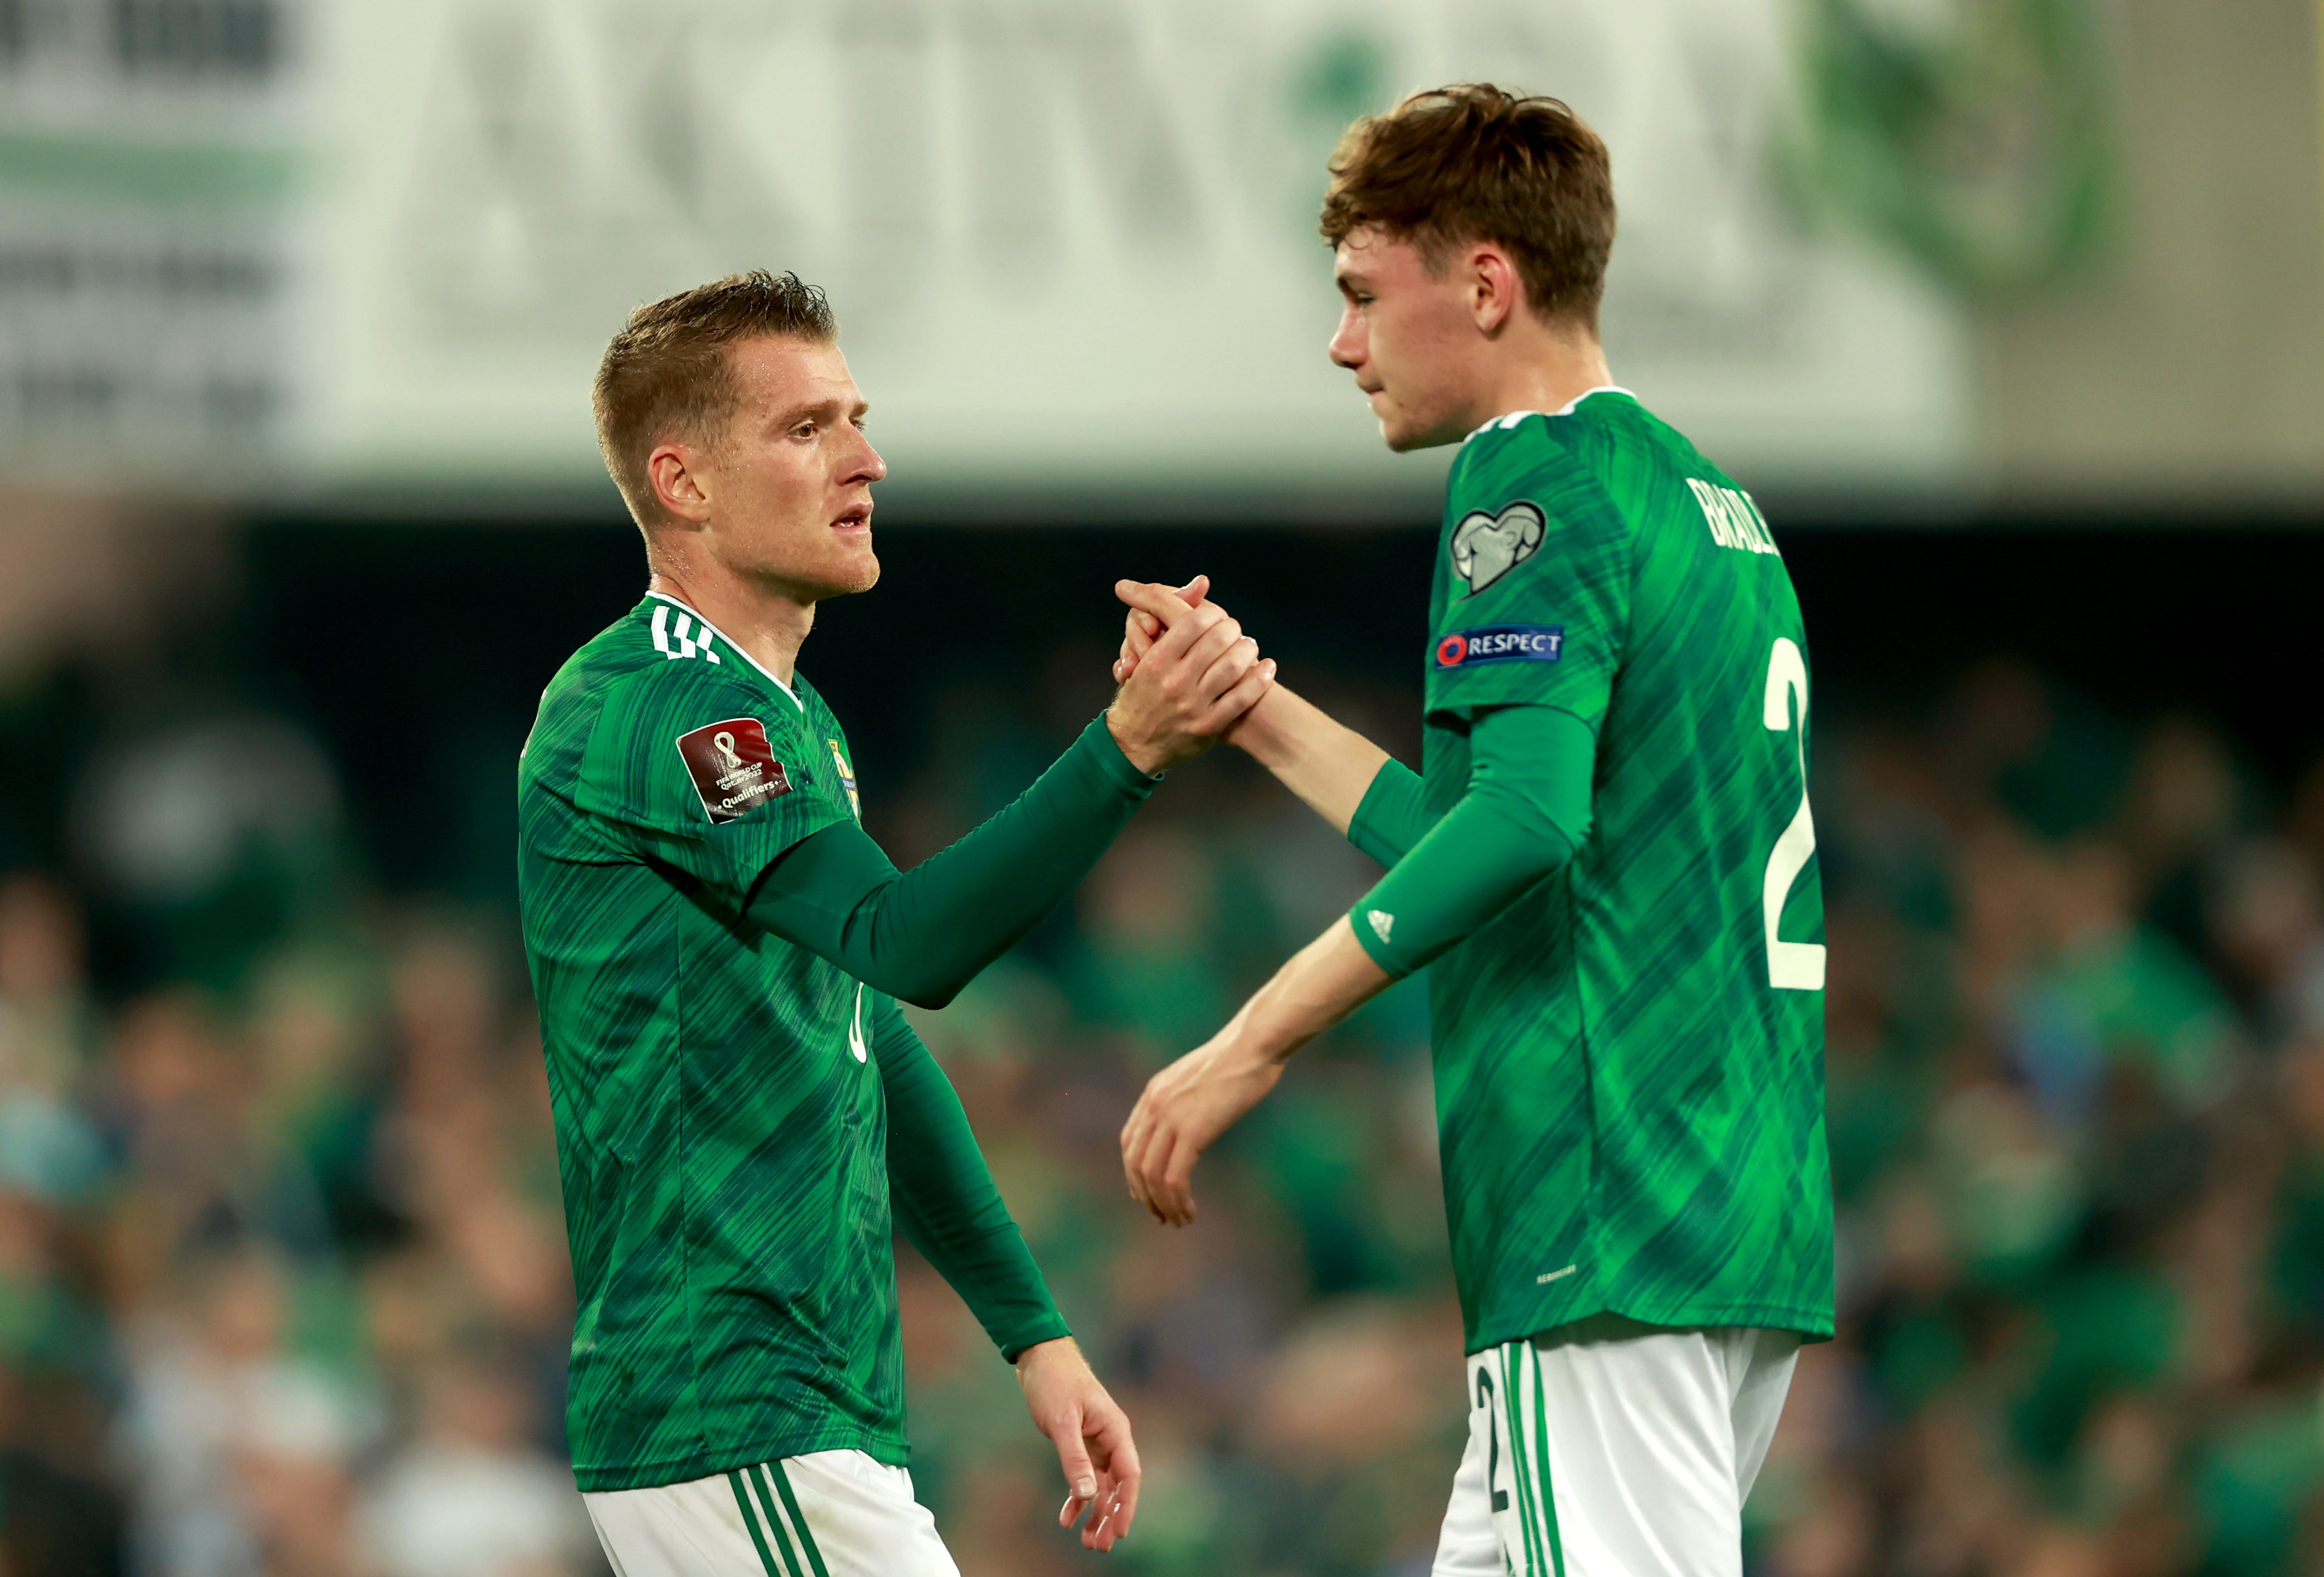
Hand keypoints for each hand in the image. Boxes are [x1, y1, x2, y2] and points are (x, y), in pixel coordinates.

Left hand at [1016, 1337, 1139, 1552]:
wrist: (1040, 1358)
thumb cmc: (1055, 1382)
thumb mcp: (1062, 1421)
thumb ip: (1074, 1458)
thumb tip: (1087, 1495)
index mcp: (1115, 1430)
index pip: (1130, 1475)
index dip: (1127, 1505)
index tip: (1120, 1531)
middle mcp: (1111, 1438)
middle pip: (1117, 1486)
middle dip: (1110, 1517)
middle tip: (1100, 1546)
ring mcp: (1097, 1442)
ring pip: (1101, 1486)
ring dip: (1095, 1513)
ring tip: (1087, 1541)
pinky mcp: (1081, 1443)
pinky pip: (1084, 1476)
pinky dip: (1077, 1498)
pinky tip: (1067, 1517)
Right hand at [1105, 578, 1275, 772]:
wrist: (1132, 744)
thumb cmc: (1140, 692)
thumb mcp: (1141, 655)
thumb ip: (1166, 618)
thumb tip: (1200, 581)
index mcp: (1156, 660)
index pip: (1194, 621)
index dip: (1212, 613)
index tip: (1215, 616)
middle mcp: (1174, 681)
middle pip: (1218, 639)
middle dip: (1232, 629)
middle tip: (1234, 630)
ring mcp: (1193, 705)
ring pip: (1233, 667)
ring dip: (1247, 650)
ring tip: (1248, 646)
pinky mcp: (1208, 726)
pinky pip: (1242, 698)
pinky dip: (1260, 679)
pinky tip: (1267, 668)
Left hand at [1120, 1028, 1286, 1226]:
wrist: (1254, 1044)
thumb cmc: (1240, 1059)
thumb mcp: (1200, 1079)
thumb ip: (1186, 1101)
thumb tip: (1191, 1125)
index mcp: (1154, 1092)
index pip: (1129, 1142)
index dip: (1133, 1175)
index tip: (1147, 1195)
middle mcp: (1155, 1104)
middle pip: (1135, 1163)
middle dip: (1145, 1196)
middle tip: (1161, 1217)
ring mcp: (1171, 1116)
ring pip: (1152, 1175)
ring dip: (1163, 1205)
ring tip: (1179, 1220)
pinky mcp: (1192, 1130)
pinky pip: (1175, 1177)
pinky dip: (1178, 1201)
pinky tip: (1190, 1212)